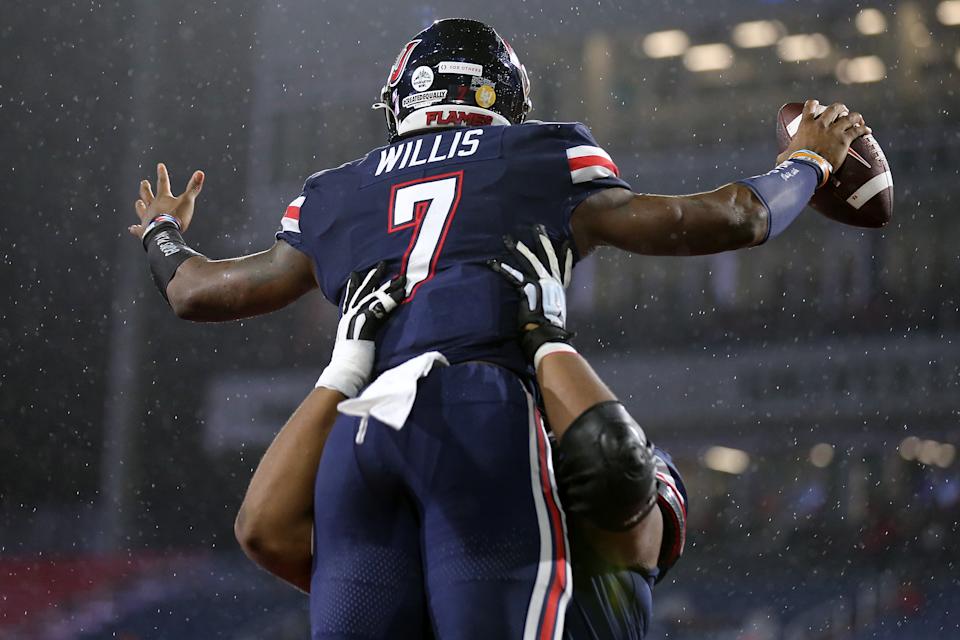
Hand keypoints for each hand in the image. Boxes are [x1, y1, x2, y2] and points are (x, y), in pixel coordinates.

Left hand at [128, 163, 204, 237]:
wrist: (165, 233)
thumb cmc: (176, 216)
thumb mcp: (187, 201)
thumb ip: (193, 187)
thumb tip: (200, 173)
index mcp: (163, 198)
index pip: (163, 182)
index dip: (162, 174)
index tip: (160, 166)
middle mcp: (152, 206)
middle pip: (147, 194)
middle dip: (146, 188)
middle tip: (144, 182)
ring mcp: (147, 218)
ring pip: (141, 210)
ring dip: (140, 206)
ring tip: (138, 202)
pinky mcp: (144, 230)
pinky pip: (138, 229)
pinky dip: (135, 229)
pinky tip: (132, 228)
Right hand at [316, 263, 405, 397]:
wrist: (345, 371)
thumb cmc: (350, 364)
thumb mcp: (353, 344)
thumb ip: (358, 336)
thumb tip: (362, 336)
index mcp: (346, 319)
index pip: (350, 297)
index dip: (354, 284)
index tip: (357, 273)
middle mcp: (350, 316)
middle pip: (363, 290)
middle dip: (373, 276)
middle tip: (382, 264)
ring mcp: (357, 319)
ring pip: (375, 296)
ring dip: (389, 285)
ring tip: (400, 275)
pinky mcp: (366, 325)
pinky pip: (382, 308)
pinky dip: (393, 300)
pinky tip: (403, 292)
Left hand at [489, 225, 573, 361]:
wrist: (547, 335)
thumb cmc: (551, 330)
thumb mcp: (557, 316)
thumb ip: (555, 311)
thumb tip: (561, 319)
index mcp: (558, 289)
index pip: (564, 268)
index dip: (565, 255)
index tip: (566, 243)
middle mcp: (551, 283)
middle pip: (546, 257)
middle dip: (541, 240)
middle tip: (537, 227)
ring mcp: (539, 283)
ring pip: (528, 261)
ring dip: (517, 249)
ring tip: (508, 239)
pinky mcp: (526, 289)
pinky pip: (512, 276)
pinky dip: (502, 269)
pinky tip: (493, 262)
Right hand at [777, 99, 871, 169]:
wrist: (808, 167)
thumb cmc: (794, 162)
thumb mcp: (784, 156)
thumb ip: (784, 155)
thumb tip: (779, 161)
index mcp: (806, 125)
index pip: (809, 107)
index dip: (813, 103)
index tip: (816, 103)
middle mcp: (821, 124)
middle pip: (834, 109)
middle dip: (840, 108)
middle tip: (842, 111)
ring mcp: (834, 131)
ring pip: (849, 117)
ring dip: (855, 117)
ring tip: (858, 119)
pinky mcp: (844, 140)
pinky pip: (857, 131)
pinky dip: (863, 130)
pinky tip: (868, 131)